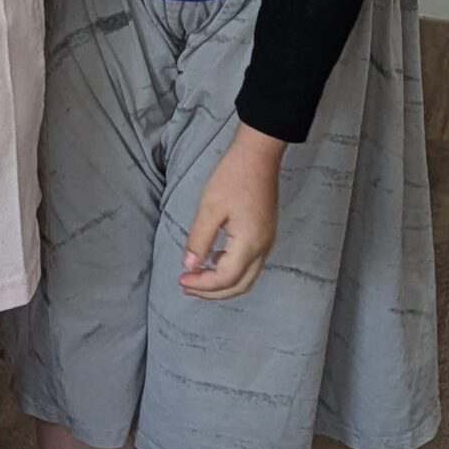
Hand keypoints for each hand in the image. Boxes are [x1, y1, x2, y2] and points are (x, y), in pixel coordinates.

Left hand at [180, 122, 285, 297]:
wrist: (258, 156)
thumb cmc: (232, 178)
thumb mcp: (210, 208)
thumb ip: (199, 240)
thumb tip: (190, 266)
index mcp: (249, 244)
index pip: (225, 278)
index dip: (203, 284)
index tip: (181, 280)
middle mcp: (262, 249)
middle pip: (239, 285)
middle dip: (212, 292)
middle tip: (187, 286)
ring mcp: (267, 242)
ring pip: (247, 277)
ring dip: (222, 283)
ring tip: (197, 277)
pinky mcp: (265, 234)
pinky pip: (250, 264)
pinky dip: (232, 269)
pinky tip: (213, 258)